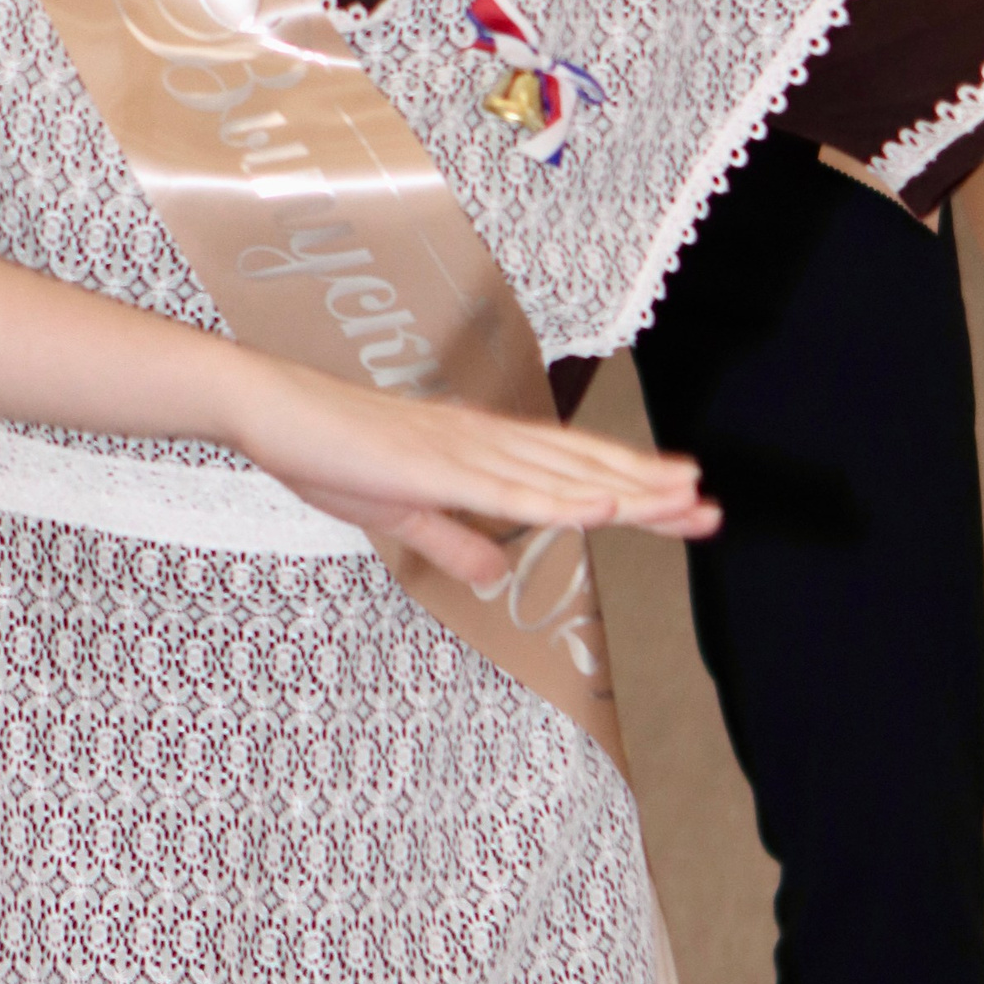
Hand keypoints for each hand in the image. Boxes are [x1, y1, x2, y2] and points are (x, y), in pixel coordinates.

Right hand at [224, 355, 716, 590]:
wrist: (272, 409)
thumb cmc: (327, 454)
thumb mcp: (397, 515)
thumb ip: (450, 542)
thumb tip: (492, 575)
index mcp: (478, 452)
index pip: (570, 474)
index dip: (631, 490)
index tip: (684, 505)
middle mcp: (485, 442)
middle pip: (582, 470)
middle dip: (649, 490)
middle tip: (712, 509)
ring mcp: (464, 450)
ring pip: (561, 476)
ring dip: (625, 489)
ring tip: (683, 499)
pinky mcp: (436, 466)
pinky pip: (508, 492)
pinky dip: (559, 501)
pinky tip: (602, 507)